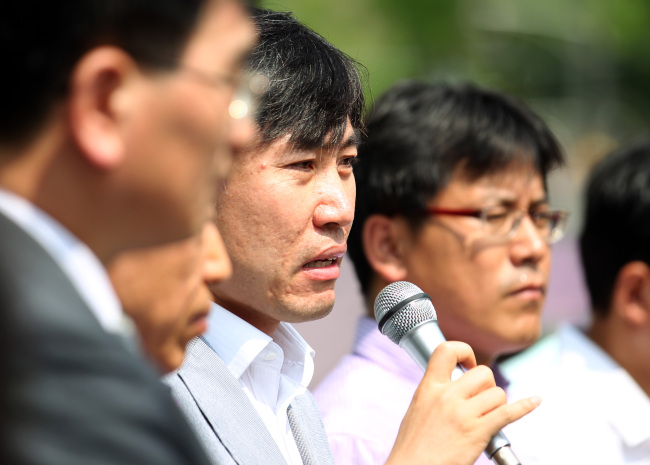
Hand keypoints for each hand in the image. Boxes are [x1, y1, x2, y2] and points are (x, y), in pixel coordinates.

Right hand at [385, 341, 539, 464]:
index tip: (468, 364)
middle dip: (487, 385)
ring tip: (486, 416)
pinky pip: (508, 413)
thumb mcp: (418, 408)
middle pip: (482, 373)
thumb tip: (454, 383)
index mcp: (429, 387)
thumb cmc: (413, 445)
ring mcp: (463, 414)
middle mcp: (447, 396)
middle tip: (480, 399)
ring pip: (497, 393)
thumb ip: (435, 392)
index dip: (463, 351)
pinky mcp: (478, 432)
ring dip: (497, 404)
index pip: (447, 350)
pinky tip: (535, 401)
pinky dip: (525, 406)